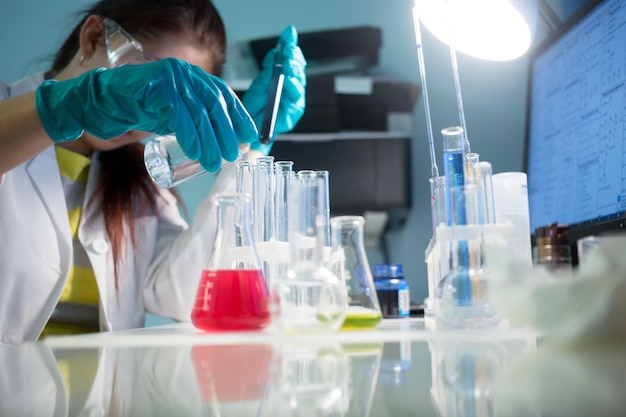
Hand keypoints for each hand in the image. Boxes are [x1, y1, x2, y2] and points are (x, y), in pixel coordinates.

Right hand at [35, 58, 256, 171]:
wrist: (99, 102)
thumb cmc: (139, 110)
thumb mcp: (175, 116)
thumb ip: (196, 122)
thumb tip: (224, 142)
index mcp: (193, 77)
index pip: (224, 95)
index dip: (240, 117)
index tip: (250, 137)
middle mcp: (185, 72)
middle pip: (214, 103)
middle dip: (225, 132)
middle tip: (230, 156)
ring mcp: (169, 75)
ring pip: (198, 110)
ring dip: (208, 139)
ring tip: (212, 161)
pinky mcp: (154, 84)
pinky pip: (178, 112)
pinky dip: (189, 133)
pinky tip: (194, 150)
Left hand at [243, 25, 306, 154]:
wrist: (245, 131)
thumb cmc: (253, 108)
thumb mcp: (259, 83)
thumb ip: (269, 69)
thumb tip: (275, 52)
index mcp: (286, 80)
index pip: (292, 60)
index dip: (291, 46)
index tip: (289, 33)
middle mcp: (292, 90)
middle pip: (298, 70)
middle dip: (293, 57)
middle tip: (288, 47)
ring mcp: (293, 103)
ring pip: (299, 83)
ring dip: (293, 71)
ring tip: (287, 62)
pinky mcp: (291, 116)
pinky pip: (294, 101)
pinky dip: (291, 89)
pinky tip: (287, 80)